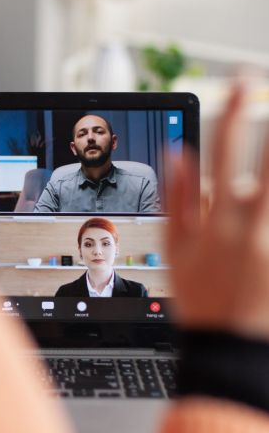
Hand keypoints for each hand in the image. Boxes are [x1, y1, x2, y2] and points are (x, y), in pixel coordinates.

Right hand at [167, 84, 268, 338]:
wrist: (231, 347)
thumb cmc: (199, 296)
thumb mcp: (174, 250)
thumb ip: (175, 199)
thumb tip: (177, 155)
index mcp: (216, 222)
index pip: (223, 155)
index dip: (232, 115)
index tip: (242, 84)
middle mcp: (251, 228)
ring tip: (266, 161)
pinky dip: (266, 206)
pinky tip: (260, 202)